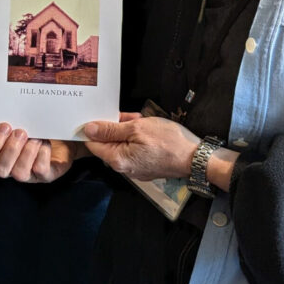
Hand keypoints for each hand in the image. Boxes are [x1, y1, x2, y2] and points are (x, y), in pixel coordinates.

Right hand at [0, 124, 75, 183]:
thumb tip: (10, 104)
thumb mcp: (23, 120)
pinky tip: (46, 143)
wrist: (62, 135)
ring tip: (36, 137)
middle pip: (0, 169)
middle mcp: (11, 167)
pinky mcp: (47, 175)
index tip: (4, 126)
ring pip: (19, 173)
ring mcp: (29, 174)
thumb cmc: (37, 126)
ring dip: (27, 152)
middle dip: (10, 150)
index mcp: (0, 154)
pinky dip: (42, 154)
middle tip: (21, 132)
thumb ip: (13, 117)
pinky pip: (41, 170)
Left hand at [83, 113, 197, 180]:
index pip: (93, 144)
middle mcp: (123, 168)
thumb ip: (110, 129)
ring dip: (128, 130)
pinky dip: (136, 138)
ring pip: (122, 145)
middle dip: (115, 127)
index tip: (100, 115)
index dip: (94, 128)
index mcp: (117, 159)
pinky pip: (133, 150)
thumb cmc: (168, 142)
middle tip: (129, 116)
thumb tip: (88, 129)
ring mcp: (134, 169)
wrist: (195, 158)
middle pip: (108, 144)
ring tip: (142, 121)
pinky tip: (147, 129)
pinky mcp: (144, 166)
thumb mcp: (137, 128)